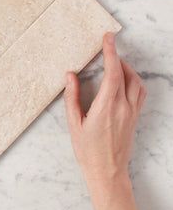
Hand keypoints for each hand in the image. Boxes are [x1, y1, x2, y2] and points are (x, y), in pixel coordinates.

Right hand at [64, 32, 145, 197]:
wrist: (107, 172)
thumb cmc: (88, 150)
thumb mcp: (74, 123)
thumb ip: (72, 97)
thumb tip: (70, 75)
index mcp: (107, 106)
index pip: (112, 72)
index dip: (110, 52)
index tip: (108, 38)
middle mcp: (123, 107)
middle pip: (125, 74)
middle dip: (116, 57)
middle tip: (106, 47)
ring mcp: (132, 112)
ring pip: (136, 82)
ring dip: (126, 68)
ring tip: (113, 63)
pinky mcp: (135, 117)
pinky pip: (140, 93)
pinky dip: (134, 80)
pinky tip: (124, 80)